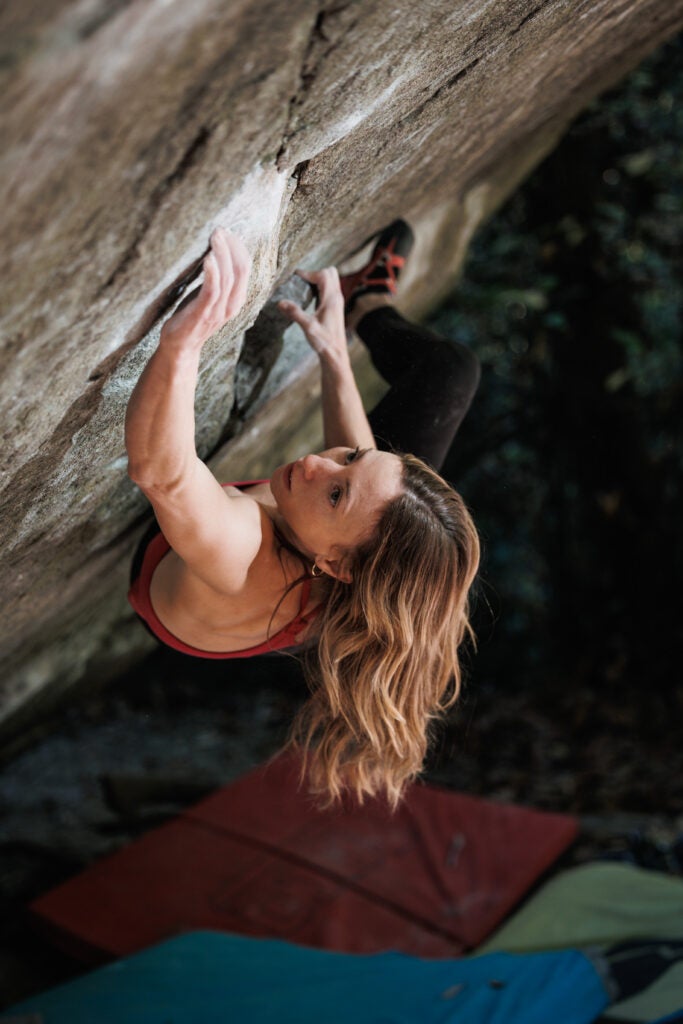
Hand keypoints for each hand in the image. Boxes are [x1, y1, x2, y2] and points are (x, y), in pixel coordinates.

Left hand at [160, 228, 250, 351]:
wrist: (180, 346)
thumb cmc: (191, 318)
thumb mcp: (209, 297)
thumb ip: (217, 280)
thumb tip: (214, 252)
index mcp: (235, 300)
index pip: (245, 268)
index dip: (239, 248)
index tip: (227, 232)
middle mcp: (231, 305)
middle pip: (240, 270)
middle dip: (231, 247)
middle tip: (220, 230)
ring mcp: (218, 311)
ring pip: (228, 277)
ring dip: (221, 254)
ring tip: (215, 237)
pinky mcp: (203, 314)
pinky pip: (212, 290)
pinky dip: (212, 273)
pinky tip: (208, 259)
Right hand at [278, 267, 347, 361]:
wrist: (336, 354)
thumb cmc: (324, 341)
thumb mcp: (307, 327)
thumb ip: (294, 313)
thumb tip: (280, 302)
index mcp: (331, 299)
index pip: (322, 275)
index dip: (308, 273)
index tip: (295, 278)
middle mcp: (337, 297)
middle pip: (330, 272)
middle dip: (315, 273)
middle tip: (302, 281)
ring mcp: (337, 302)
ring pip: (331, 280)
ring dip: (318, 279)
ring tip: (304, 287)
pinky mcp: (335, 307)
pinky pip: (329, 289)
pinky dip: (320, 288)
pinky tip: (310, 297)